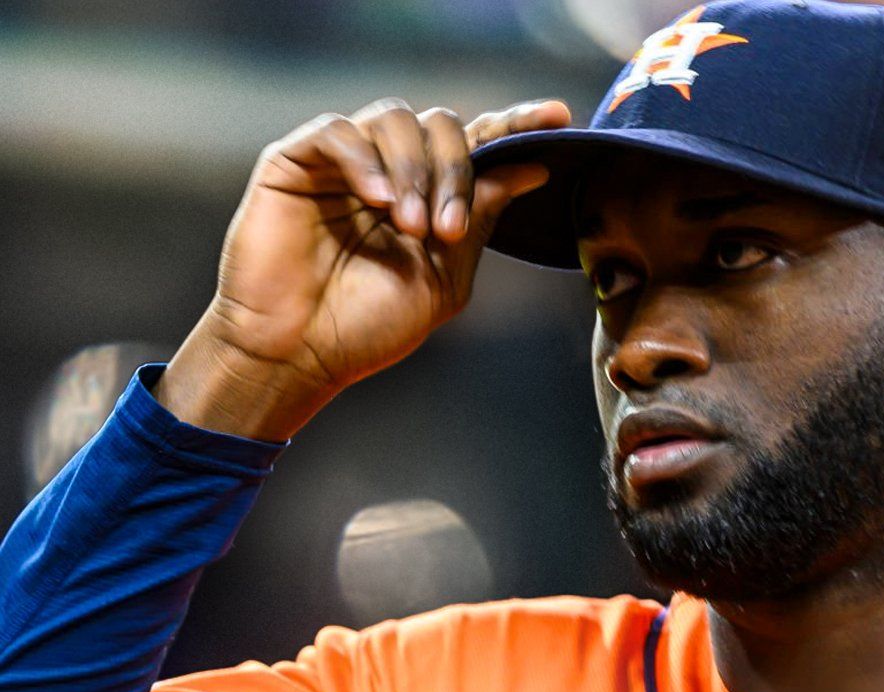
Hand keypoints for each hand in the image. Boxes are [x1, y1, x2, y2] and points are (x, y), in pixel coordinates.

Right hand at [158, 98, 570, 438]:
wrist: (299, 352)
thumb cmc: (368, 324)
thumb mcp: (445, 276)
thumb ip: (481, 218)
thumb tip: (533, 166)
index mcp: (432, 195)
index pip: (480, 143)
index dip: (517, 123)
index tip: (559, 117)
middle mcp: (391, 169)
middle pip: (442, 124)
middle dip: (457, 171)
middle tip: (448, 230)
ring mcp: (344, 162)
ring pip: (396, 118)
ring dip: (415, 171)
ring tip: (411, 227)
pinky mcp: (295, 161)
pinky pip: (339, 131)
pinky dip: (366, 161)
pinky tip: (377, 202)